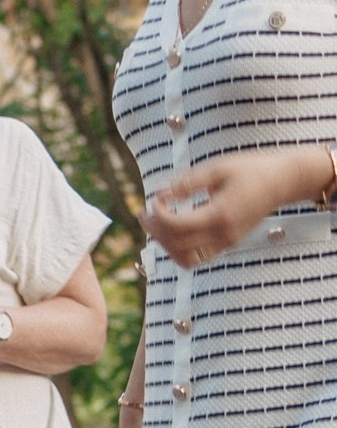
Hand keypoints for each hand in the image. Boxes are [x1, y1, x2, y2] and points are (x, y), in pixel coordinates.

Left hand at [144, 148, 316, 267]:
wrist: (282, 181)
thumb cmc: (251, 170)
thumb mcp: (217, 169)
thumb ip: (187, 183)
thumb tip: (159, 192)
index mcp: (221, 215)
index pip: (177, 227)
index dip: (158, 216)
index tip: (153, 200)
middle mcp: (223, 235)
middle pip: (177, 246)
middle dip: (156, 231)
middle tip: (145, 213)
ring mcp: (226, 243)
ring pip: (184, 259)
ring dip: (166, 244)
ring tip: (158, 222)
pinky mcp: (227, 244)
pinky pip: (196, 257)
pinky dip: (180, 248)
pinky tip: (175, 228)